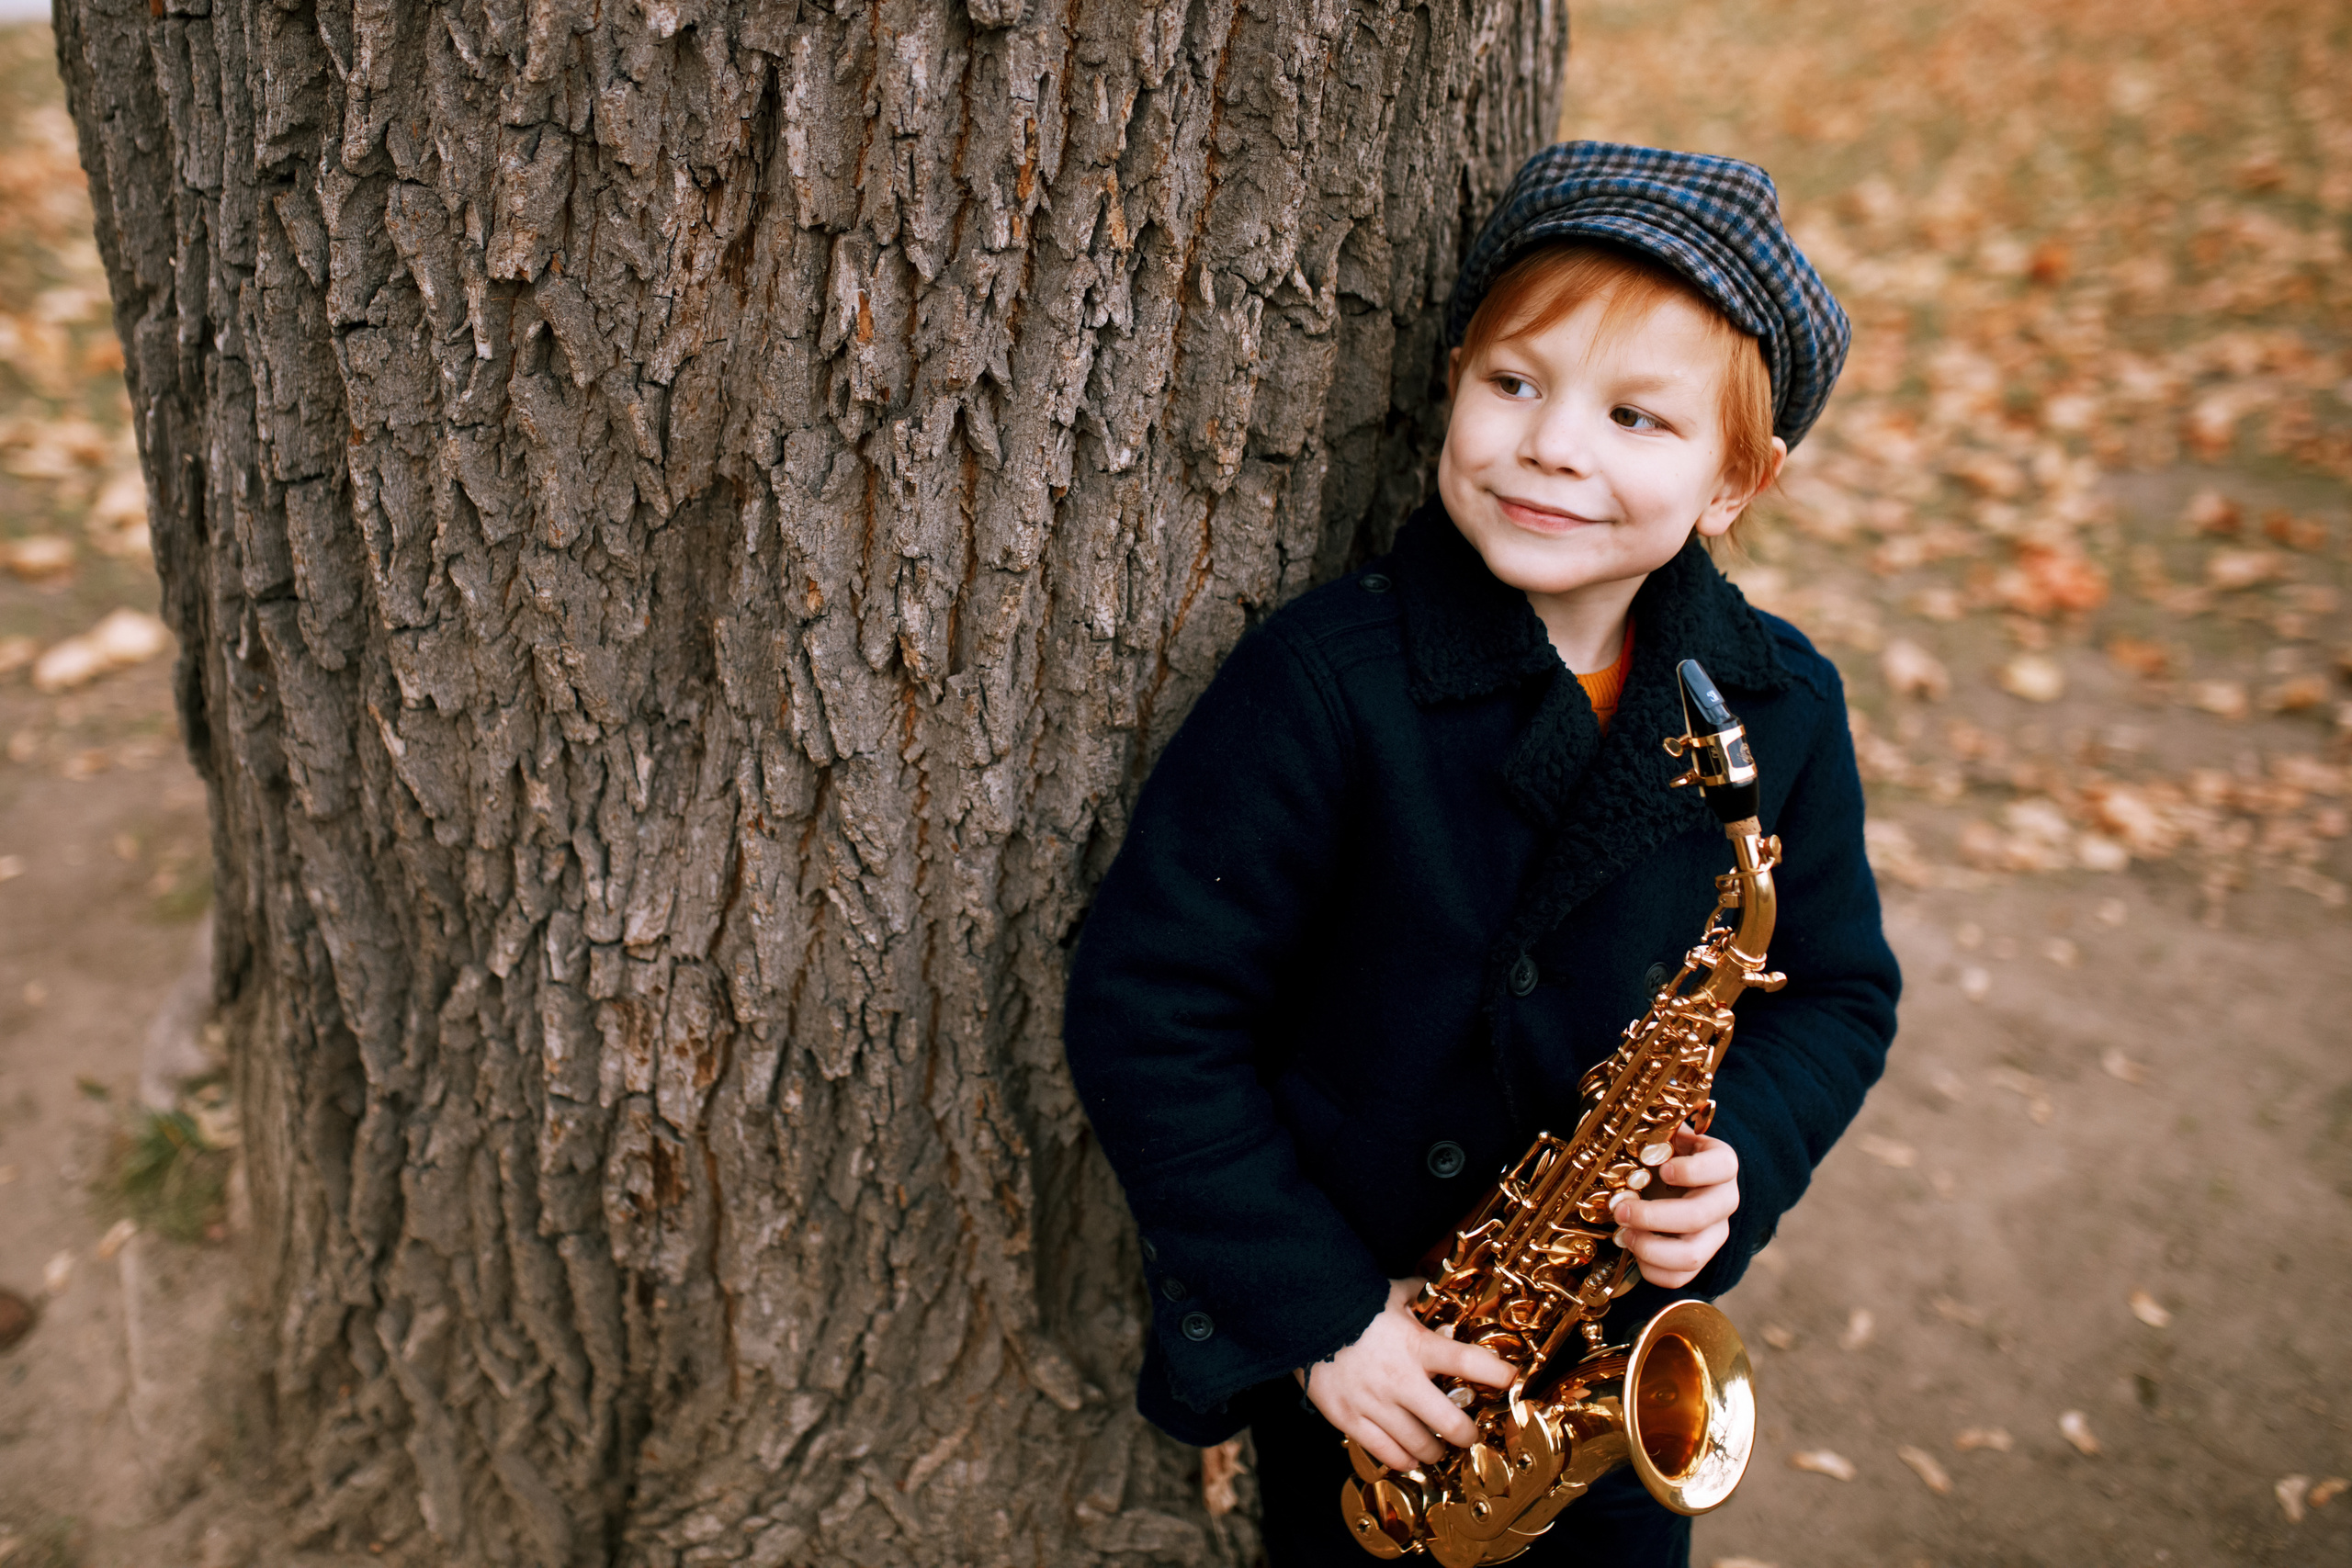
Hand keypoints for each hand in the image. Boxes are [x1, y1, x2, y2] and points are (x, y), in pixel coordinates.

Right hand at [1293, 1278, 1518, 1471]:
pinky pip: (1385, 1453)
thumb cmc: (1348, 1305)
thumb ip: (1416, 1293)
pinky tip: (1409, 1456)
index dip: (1496, 1373)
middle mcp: (1400, 1380)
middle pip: (1452, 1423)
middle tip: (1469, 1433)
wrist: (1299, 1320)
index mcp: (1416, 1345)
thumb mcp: (1387, 1293)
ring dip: (1435, 1451)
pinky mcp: (1349, 1419)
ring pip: (1420, 1446)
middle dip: (1467, 1434)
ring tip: (1437, 1447)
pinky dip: (1403, 1459)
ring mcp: (1374, 1404)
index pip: (1468, 1362)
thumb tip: (1434, 1279)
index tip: (1510, 1378)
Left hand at [1608, 1125, 1738, 1288]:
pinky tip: (1633, 1251)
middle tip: (1620, 1209)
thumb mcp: (1662, 1137)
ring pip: (1692, 1255)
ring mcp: (1715, 1233)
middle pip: (1699, 1216)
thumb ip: (1653, 1133)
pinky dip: (1652, 1270)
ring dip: (1650, 1248)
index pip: (1723, 1167)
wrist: (1668, 1179)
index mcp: (1720, 1164)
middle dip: (1653, 1216)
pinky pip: (1680, 1278)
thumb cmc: (1661, 1155)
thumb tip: (1626, 1130)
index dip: (1693, 1170)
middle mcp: (1724, 1200)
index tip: (1662, 1169)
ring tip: (1623, 1234)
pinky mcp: (1700, 1258)